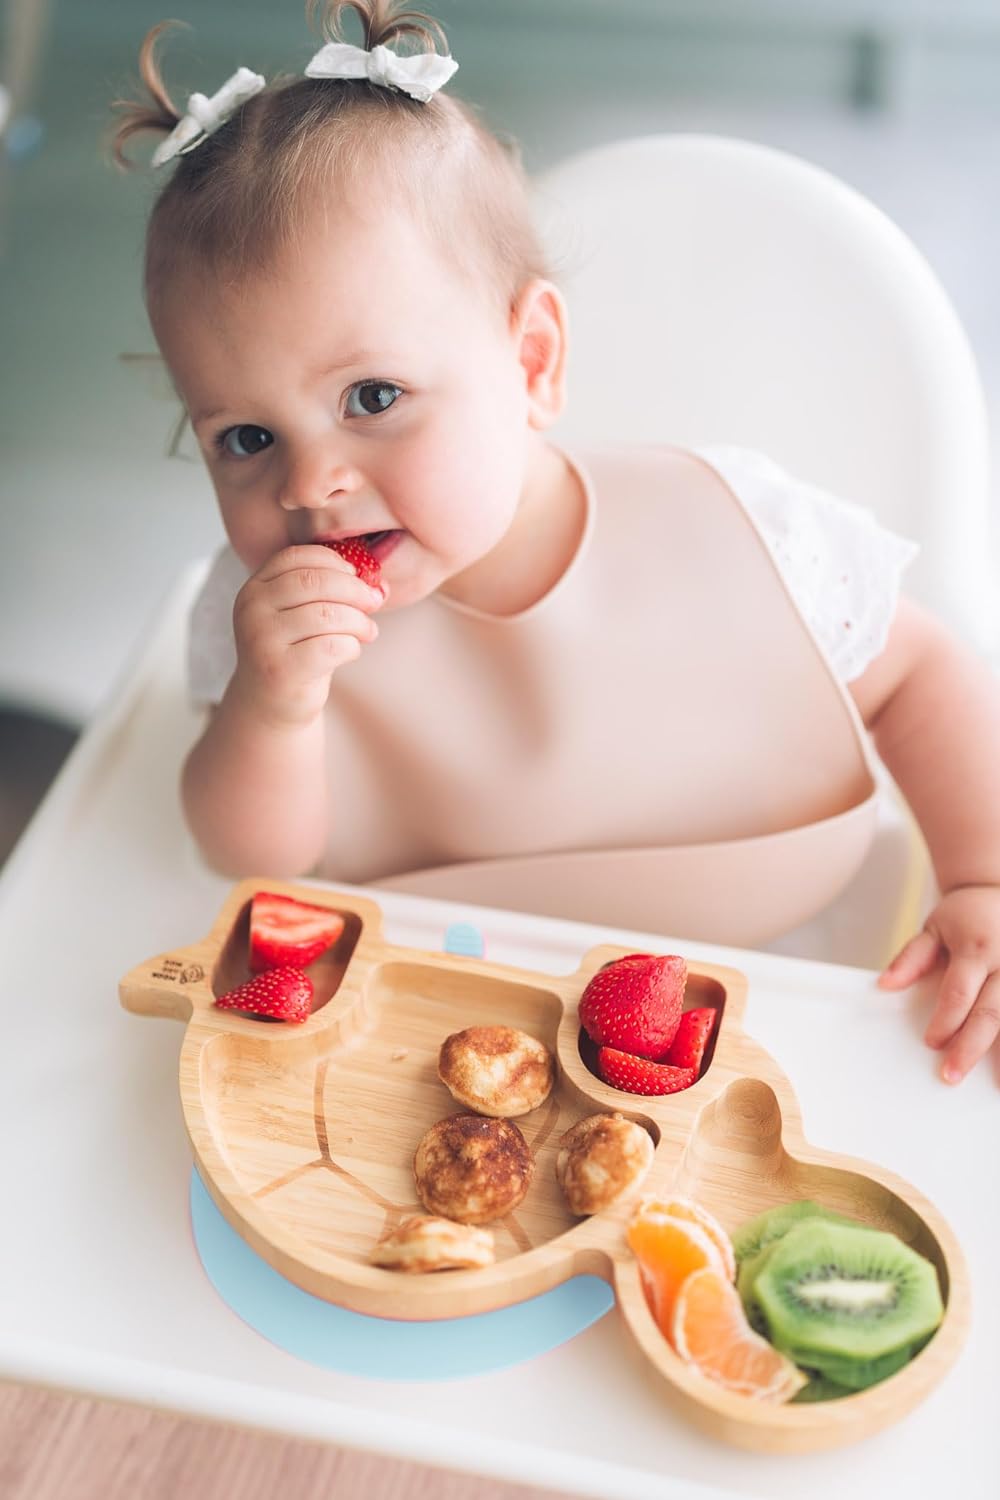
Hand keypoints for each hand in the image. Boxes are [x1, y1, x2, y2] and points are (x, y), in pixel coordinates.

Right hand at [231, 544, 384, 725]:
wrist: (271, 703)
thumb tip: (380, 586)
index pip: (297, 557)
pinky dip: (352, 646)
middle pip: (315, 582)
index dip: (334, 562)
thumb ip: (331, 592)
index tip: (356, 576)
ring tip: (367, 631)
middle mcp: (252, 610)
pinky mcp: (281, 670)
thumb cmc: (295, 651)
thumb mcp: (303, 614)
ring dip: (359, 622)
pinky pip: (333, 646)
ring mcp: (263, 640)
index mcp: (255, 588)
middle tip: (373, 602)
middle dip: (354, 590)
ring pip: (327, 614)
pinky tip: (351, 650)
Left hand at [878, 885, 999, 1083]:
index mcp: (975, 950)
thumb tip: (885, 984)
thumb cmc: (965, 916)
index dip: (946, 1020)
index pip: (960, 992)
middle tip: (951, 1075)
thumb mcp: (934, 928)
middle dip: (970, 1047)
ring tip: (997, 1087)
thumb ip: (911, 958)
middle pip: (990, 1013)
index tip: (931, 1043)